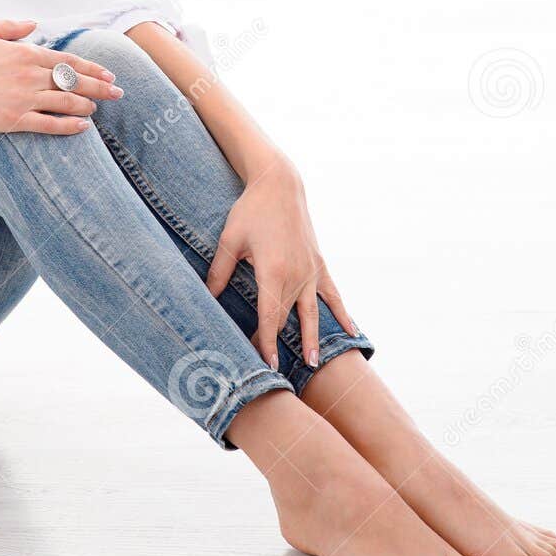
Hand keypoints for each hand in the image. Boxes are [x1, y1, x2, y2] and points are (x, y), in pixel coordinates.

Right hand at [0, 17, 123, 132]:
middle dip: (100, 88)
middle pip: (73, 82)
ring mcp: (23, 99)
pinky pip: (49, 125)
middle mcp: (29, 75)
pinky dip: (69, 126)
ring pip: (66, 103)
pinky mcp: (13, 121)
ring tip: (98, 109)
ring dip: (87, 106)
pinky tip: (83, 127)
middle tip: (118, 93)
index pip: (67, 61)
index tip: (108, 74)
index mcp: (24, 52)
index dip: (91, 68)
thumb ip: (10, 25)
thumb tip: (34, 25)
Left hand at [204, 155, 357, 370]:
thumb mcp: (229, 240)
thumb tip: (205, 298)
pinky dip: (341, 313)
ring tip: (314, 363)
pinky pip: (332, 293)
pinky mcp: (319, 263)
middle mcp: (296, 274)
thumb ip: (219, 272)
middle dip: (282, 344)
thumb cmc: (250, 210)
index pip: (270, 317)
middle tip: (278, 372)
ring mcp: (311, 269)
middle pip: (289, 318)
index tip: (266, 365)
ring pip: (313, 312)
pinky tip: (351, 331)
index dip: (267, 343)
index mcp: (273, 271)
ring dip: (313, 338)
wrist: (279, 183)